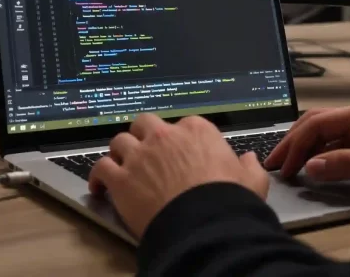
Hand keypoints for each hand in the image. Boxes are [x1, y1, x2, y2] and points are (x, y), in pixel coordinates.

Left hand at [88, 114, 269, 238]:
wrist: (206, 226)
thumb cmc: (229, 202)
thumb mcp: (251, 181)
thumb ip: (249, 167)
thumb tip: (250, 159)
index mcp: (197, 131)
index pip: (181, 124)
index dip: (176, 139)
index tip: (176, 151)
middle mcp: (165, 137)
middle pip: (144, 124)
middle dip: (142, 135)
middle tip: (144, 151)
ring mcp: (140, 156)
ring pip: (119, 142)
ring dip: (119, 153)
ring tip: (120, 164)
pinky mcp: (121, 179)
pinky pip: (101, 167)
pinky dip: (98, 176)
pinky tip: (99, 186)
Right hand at [264, 98, 349, 195]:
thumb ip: (349, 164)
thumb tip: (312, 166)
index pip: (317, 123)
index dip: (296, 145)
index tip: (282, 165)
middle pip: (316, 123)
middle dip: (293, 143)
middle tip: (274, 163)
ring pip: (325, 132)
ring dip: (305, 148)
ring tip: (287, 165)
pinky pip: (338, 142)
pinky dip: (321, 153)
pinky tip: (313, 166)